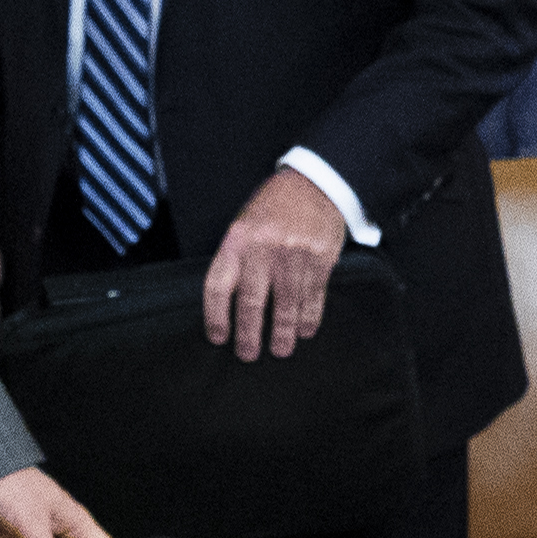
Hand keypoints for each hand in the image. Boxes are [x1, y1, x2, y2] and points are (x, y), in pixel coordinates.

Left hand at [205, 166, 346, 360]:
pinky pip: (313, 297)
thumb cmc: (274, 207)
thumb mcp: (244, 224)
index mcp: (237, 240)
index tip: (218, 338)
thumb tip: (229, 304)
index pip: (218, 287)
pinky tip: (306, 331)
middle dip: (249, 335)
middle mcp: (263, 250)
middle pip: (251, 304)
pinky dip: (310, 318)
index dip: (215, 318)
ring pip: (285, 306)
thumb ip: (236, 258)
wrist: (315, 183)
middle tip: (248, 354)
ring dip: (282, 334)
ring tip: (280, 350)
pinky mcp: (321, 260)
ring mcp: (294, 256)